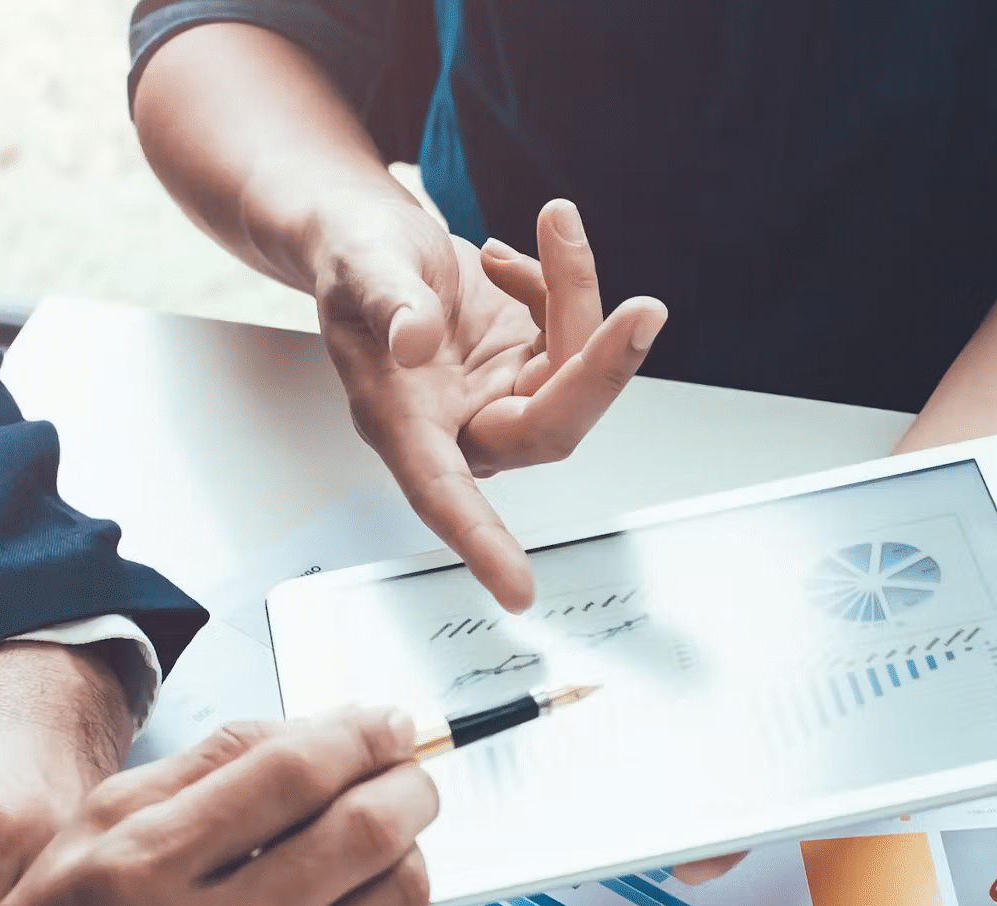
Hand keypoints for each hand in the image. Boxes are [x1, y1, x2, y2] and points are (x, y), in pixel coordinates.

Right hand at [0, 708, 436, 905]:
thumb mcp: (97, 823)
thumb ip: (209, 762)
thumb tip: (318, 727)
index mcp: (147, 869)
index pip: (292, 776)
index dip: (359, 736)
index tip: (384, 723)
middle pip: (363, 836)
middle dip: (407, 786)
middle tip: (406, 772)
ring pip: (393, 901)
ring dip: (409, 848)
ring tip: (384, 833)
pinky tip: (356, 899)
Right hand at [312, 194, 666, 610]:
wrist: (370, 236)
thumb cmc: (353, 261)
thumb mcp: (358, 264)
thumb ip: (388, 302)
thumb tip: (415, 340)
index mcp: (403, 423)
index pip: (444, 496)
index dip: (480, 544)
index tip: (518, 590)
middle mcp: (461, 422)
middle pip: (551, 426)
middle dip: (602, 368)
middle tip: (643, 311)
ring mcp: (504, 394)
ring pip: (576, 367)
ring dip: (578, 294)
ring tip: (554, 224)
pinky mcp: (534, 363)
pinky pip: (577, 331)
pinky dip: (561, 281)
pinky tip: (506, 258)